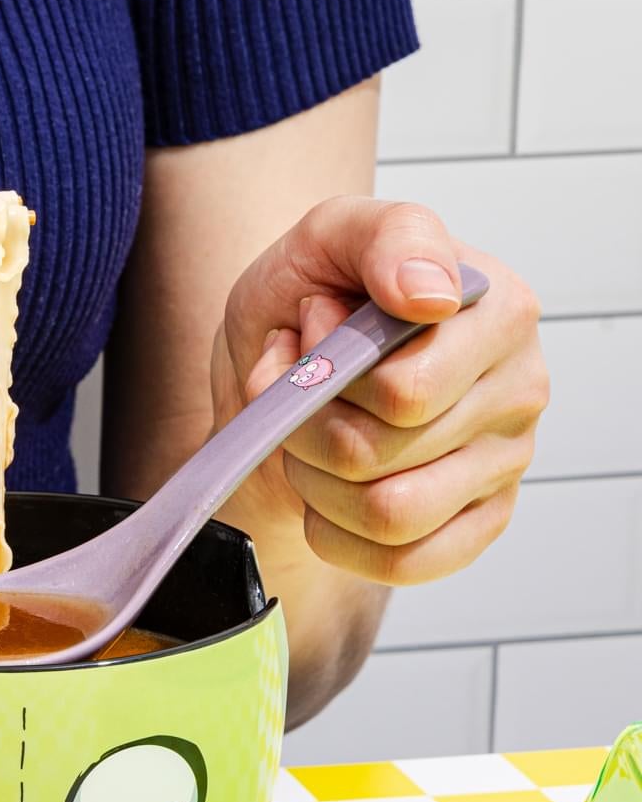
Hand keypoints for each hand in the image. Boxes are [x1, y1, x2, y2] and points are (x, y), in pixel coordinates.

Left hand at [212, 196, 547, 585]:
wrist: (281, 361)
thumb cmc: (310, 299)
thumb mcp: (328, 237)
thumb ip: (385, 240)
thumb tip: (430, 295)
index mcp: (498, 310)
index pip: (402, 391)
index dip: (323, 374)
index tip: (308, 327)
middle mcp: (520, 386)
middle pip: (377, 455)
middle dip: (303, 429)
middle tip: (295, 393)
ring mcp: (507, 460)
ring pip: (386, 515)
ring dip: (315, 483)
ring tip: (308, 440)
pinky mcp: (482, 521)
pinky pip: (404, 563)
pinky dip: (337, 535)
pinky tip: (326, 492)